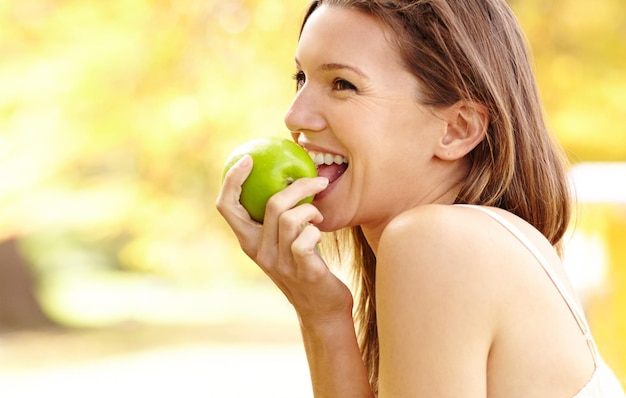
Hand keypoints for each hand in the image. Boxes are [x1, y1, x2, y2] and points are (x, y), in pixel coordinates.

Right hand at [216, 155, 353, 320]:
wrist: (321, 309)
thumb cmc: (305, 266)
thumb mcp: (284, 241)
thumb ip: (278, 218)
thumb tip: (286, 176)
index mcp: (249, 240)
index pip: (226, 207)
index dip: (232, 180)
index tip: (247, 158)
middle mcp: (259, 252)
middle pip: (269, 205)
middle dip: (297, 186)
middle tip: (318, 180)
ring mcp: (279, 264)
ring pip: (289, 219)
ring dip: (311, 209)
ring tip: (319, 213)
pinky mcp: (303, 272)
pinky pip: (305, 241)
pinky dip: (317, 230)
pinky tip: (320, 233)